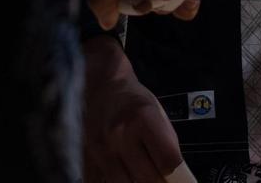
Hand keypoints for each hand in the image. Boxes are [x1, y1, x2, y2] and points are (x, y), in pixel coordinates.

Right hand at [83, 37, 182, 182]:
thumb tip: (174, 172)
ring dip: (136, 182)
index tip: (171, 165)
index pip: (168, 160)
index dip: (173, 166)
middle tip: (157, 172)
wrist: (102, 87)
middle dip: (157, 178)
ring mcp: (101, 149)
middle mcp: (121, 135)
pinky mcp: (86, 157)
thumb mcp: (157, 112)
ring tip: (139, 173)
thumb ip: (165, 141)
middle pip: (148, 177)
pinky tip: (121, 173)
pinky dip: (113, 181)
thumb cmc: (134, 100)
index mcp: (144, 118)